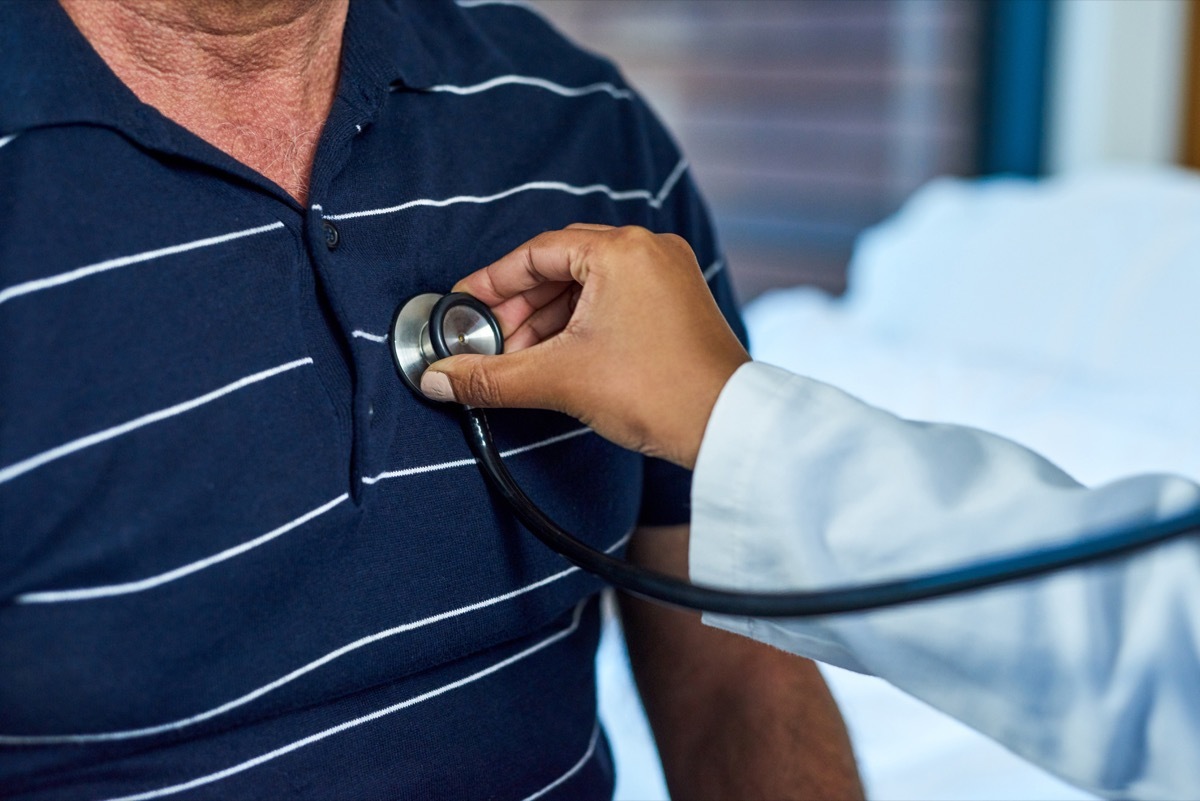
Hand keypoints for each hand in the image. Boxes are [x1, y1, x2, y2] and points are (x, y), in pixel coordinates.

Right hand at [420, 224, 749, 468]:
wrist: (728, 427)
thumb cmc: (658, 392)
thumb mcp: (560, 380)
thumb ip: (491, 377)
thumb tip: (438, 379)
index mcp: (621, 250)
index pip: (535, 254)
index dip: (491, 284)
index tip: (464, 309)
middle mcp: (649, 250)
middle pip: (561, 267)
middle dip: (519, 308)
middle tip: (488, 342)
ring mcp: (669, 274)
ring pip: (588, 286)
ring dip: (549, 320)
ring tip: (520, 359)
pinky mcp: (679, 302)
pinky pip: (616, 299)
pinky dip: (582, 324)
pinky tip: (559, 357)